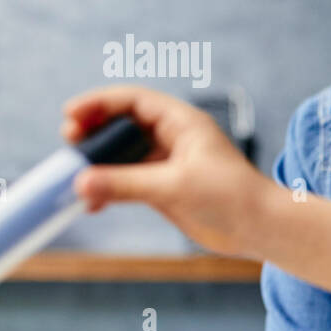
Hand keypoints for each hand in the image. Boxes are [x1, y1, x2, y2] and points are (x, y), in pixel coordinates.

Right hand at [59, 84, 276, 256]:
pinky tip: (91, 204)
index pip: (133, 101)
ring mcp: (167, 164)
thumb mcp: (175, 187)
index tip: (70, 115)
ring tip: (73, 177)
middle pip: (122, 126)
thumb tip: (80, 184)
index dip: (99, 104)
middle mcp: (173, 139)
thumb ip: (126, 184)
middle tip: (69, 143)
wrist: (261, 229)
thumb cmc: (231, 197)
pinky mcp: (164, 190)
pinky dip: (108, 189)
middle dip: (93, 132)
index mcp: (182, 123)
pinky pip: (126, 183)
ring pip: (121, 156)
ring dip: (97, 165)